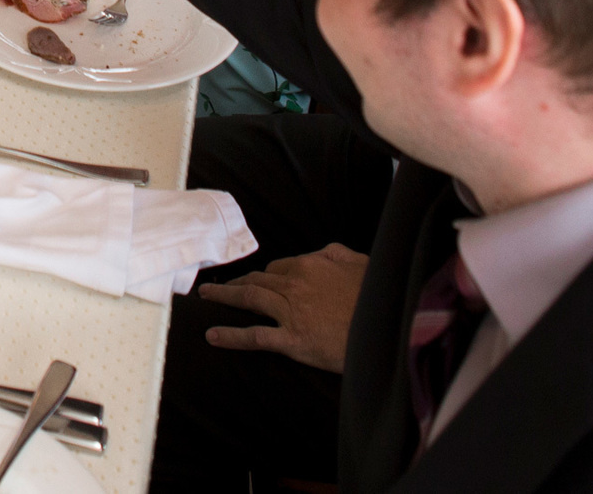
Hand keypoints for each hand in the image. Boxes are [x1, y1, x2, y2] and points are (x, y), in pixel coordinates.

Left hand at [196, 245, 367, 371]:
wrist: (386, 328)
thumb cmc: (376, 296)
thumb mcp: (359, 263)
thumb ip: (336, 254)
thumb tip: (321, 252)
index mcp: (308, 265)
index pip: (277, 268)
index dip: (266, 276)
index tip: (256, 280)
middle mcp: (293, 285)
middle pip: (257, 281)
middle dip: (236, 282)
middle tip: (218, 287)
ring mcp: (290, 313)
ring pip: (248, 299)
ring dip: (223, 297)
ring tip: (206, 297)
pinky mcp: (292, 340)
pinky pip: (254, 336)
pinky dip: (230, 336)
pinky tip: (212, 336)